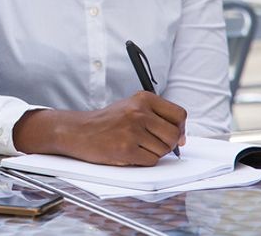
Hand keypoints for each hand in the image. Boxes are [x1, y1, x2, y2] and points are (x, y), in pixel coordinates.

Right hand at [12, 91, 186, 165]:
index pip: (179, 114)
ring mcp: (132, 130)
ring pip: (163, 150)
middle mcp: (138, 112)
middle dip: (167, 144)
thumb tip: (182, 138)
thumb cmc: (106, 121)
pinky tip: (129, 152)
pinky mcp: (126, 149)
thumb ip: (156, 117)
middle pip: (174, 135)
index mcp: (143, 98)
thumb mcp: (131, 107)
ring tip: (135, 145)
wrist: (78, 130)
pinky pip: (151, 161)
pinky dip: (143, 161)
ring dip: (153, 152)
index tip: (175, 134)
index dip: (180, 128)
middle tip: (151, 143)